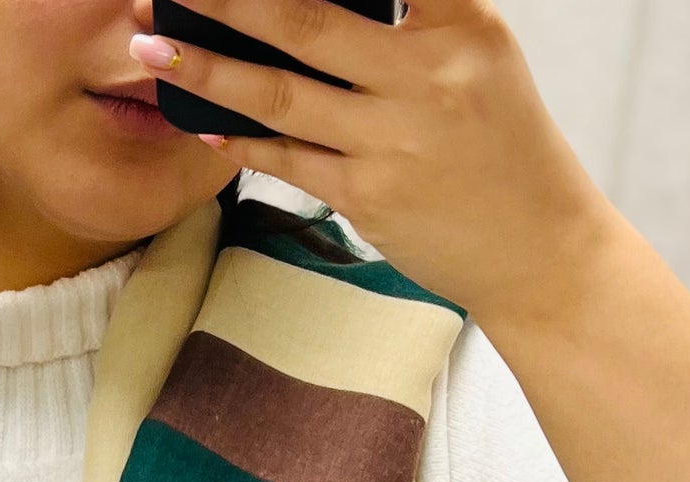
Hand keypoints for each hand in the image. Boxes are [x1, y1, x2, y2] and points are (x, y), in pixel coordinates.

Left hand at [129, 0, 616, 327]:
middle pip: (305, 20)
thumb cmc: (501, 147)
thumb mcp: (478, 59)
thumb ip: (414, 19)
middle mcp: (427, 76)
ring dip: (207, 68)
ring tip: (151, 46)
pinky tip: (204, 119)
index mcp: (463, 24)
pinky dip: (242, 137)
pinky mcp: (368, 196)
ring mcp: (393, 141)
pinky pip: (288, 158)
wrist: (538, 250)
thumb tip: (317, 4)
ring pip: (280, 92)